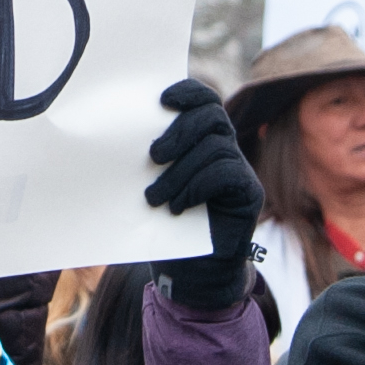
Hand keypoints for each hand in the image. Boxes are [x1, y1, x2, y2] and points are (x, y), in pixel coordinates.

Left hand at [145, 80, 263, 309]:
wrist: (189, 272)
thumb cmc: (163, 224)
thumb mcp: (150, 183)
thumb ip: (149, 157)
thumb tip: (115, 132)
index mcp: (201, 139)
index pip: (204, 100)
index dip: (187, 92)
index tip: (162, 99)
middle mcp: (225, 148)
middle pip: (211, 117)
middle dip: (179, 133)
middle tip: (153, 157)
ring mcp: (241, 169)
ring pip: (215, 147)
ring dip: (180, 171)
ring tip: (155, 197)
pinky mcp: (249, 192)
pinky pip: (226, 173)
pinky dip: (197, 187)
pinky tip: (177, 207)